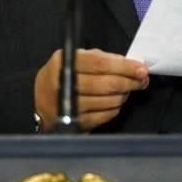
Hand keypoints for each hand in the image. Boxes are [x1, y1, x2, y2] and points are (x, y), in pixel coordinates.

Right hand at [34, 48, 148, 131]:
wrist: (39, 97)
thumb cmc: (67, 74)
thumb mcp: (79, 58)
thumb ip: (104, 59)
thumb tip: (133, 65)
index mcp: (65, 62)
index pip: (101, 64)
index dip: (124, 66)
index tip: (141, 68)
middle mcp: (64, 84)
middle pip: (106, 84)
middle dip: (129, 82)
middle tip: (142, 80)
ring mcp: (68, 106)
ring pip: (108, 101)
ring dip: (123, 95)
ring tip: (127, 89)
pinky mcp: (74, 122)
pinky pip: (104, 116)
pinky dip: (115, 108)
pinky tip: (115, 101)